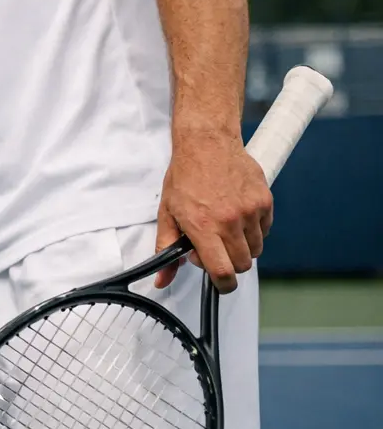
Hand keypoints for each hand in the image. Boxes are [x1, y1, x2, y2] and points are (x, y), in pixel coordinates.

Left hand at [154, 131, 272, 291]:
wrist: (207, 144)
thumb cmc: (186, 177)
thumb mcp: (168, 213)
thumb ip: (166, 249)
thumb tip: (163, 279)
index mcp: (203, 226)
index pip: (222, 271)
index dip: (223, 284)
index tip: (220, 282)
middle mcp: (230, 221)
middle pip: (241, 265)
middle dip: (228, 263)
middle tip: (214, 246)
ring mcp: (250, 211)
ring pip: (256, 250)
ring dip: (242, 247)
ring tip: (225, 228)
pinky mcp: (265, 201)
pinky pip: (265, 230)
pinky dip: (254, 230)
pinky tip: (238, 216)